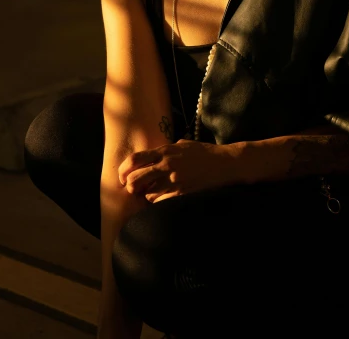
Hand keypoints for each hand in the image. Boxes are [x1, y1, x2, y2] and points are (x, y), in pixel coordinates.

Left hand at [118, 139, 239, 202]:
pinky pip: (161, 203)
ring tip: (156, 193)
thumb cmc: (205, 153)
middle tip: (134, 190)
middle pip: (135, 179)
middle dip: (131, 187)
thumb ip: (166, 150)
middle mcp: (166, 165)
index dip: (123, 170)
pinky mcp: (182, 194)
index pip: (134, 159)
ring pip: (147, 194)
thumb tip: (152, 157)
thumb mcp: (183, 145)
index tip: (122, 177)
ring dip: (148, 196)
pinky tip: (167, 199)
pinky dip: (160, 203)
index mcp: (165, 151)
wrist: (226, 163)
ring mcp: (174, 181)